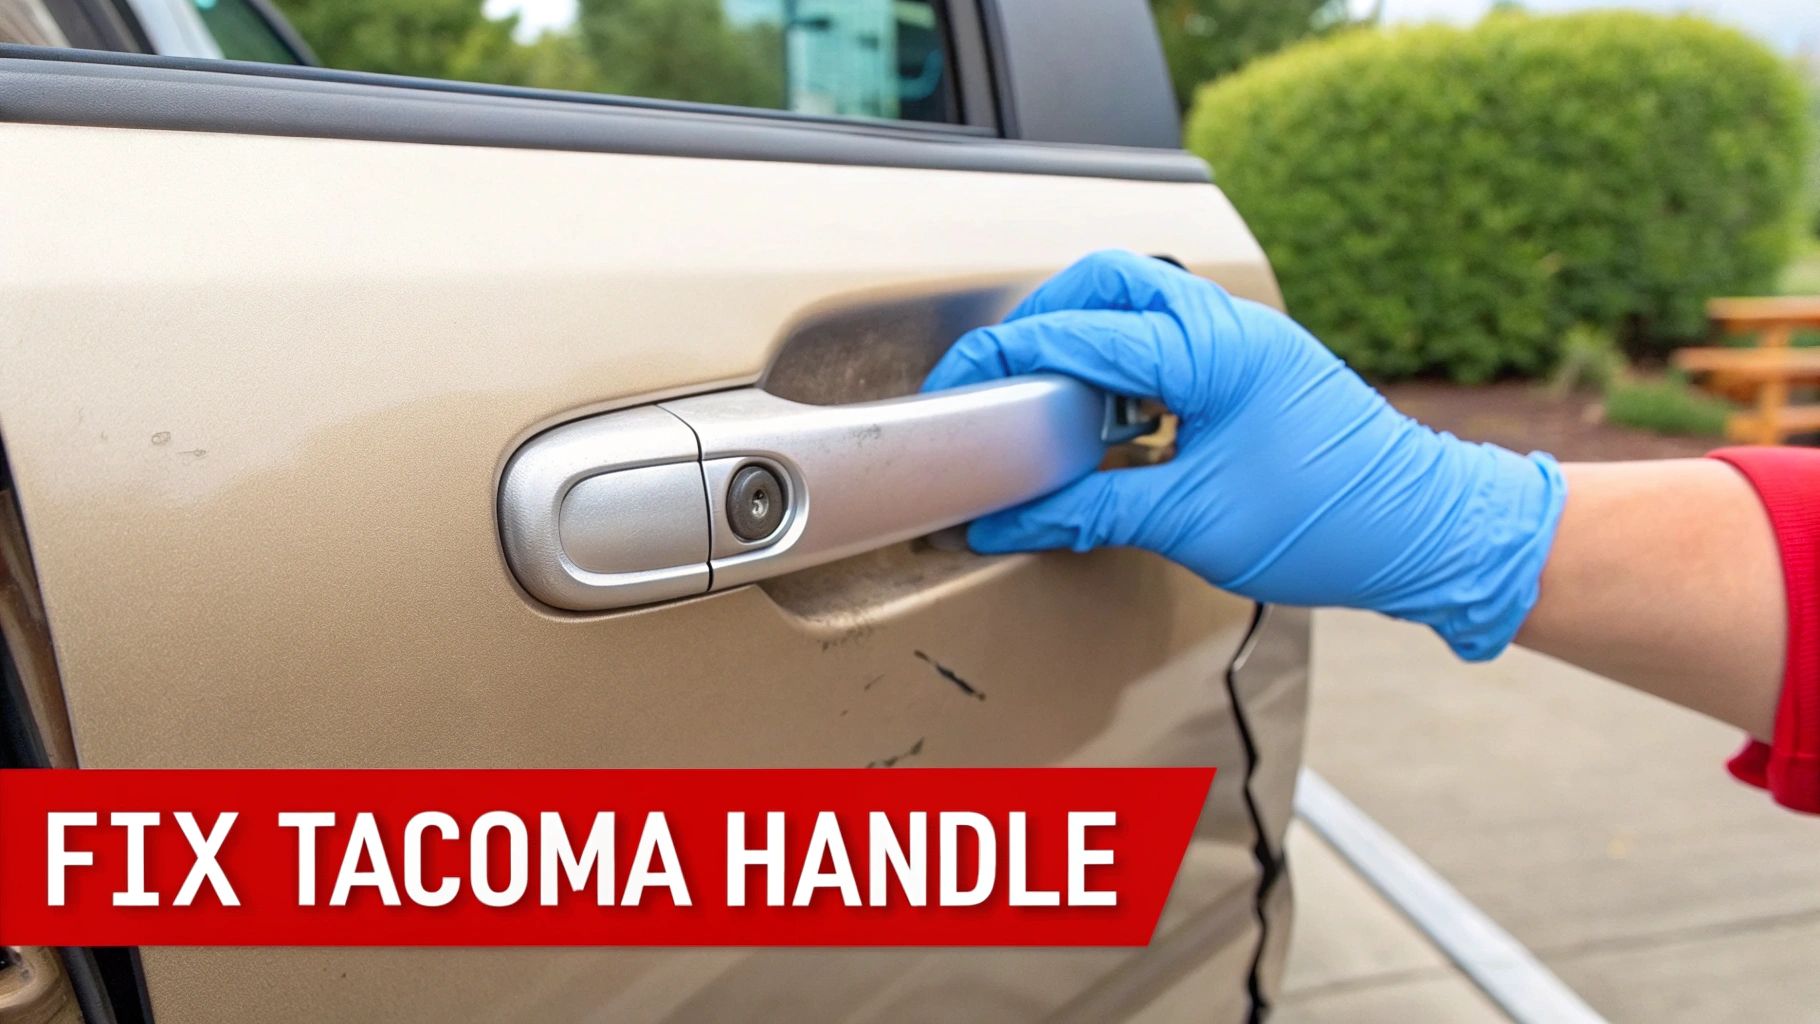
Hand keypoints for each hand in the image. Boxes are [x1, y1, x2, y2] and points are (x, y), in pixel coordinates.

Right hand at [922, 250, 1565, 659]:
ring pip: (1138, 301)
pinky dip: (1124, 364)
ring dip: (1085, 339)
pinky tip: (1110, 423)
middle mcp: (1228, 324)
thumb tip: (1005, 519)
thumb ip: (1086, 511)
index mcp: (1210, 348)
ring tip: (1050, 407)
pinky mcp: (1255, 364)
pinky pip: (1169, 337)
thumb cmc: (1338, 522)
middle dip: (1040, 322)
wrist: (1433, 534)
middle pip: (1103, 281)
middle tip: (1000, 382)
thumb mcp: (1191, 523)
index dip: (999, 364)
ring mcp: (1245, 338)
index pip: (1072, 334)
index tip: (955, 396)